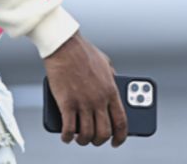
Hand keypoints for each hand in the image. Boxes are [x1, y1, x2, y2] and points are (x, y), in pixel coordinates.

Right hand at [43, 32, 127, 146]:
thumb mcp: (106, 63)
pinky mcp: (66, 103)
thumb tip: (116, 84)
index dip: (120, 136)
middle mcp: (99, 99)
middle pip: (104, 132)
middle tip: (95, 141)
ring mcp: (83, 102)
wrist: (65, 45)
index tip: (117, 141)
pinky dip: (67, 137)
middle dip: (100, 141)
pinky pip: (68, 128)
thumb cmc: (84, 51)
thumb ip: (112, 76)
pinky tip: (66, 136)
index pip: (121, 121)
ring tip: (79, 139)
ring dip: (83, 141)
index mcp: (112, 90)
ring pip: (86, 134)